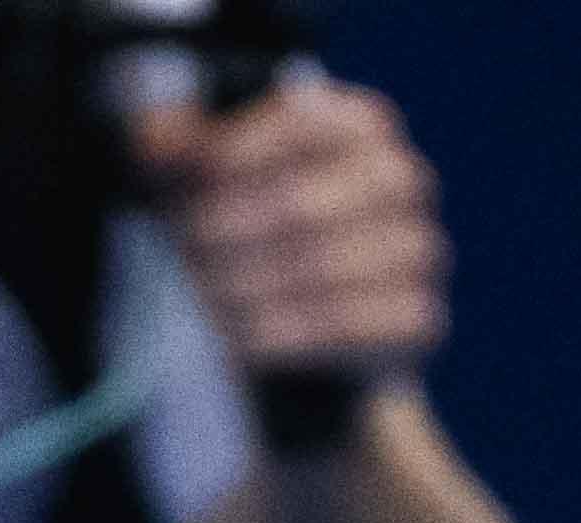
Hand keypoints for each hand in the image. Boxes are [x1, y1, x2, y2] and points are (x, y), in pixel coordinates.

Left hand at [133, 82, 447, 390]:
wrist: (285, 322)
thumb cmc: (238, 227)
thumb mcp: (197, 177)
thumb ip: (176, 148)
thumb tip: (160, 145)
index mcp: (358, 126)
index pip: (300, 124)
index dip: (234, 156)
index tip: (189, 185)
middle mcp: (402, 180)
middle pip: (303, 204)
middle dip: (228, 232)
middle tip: (184, 250)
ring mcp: (420, 248)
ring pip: (324, 269)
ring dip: (247, 288)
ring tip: (201, 295)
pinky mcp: (419, 318)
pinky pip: (353, 328)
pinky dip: (285, 337)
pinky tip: (240, 338)